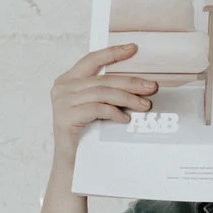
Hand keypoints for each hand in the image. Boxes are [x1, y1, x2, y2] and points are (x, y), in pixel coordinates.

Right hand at [50, 44, 153, 169]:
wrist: (71, 164)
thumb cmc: (86, 135)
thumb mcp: (95, 107)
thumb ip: (106, 92)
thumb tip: (138, 84)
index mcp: (68, 80)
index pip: (92, 60)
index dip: (113, 53)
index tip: (133, 48)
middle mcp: (62, 87)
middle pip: (102, 79)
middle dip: (130, 82)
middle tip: (151, 87)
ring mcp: (61, 102)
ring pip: (102, 93)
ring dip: (127, 98)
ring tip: (144, 105)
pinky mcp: (65, 117)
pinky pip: (96, 109)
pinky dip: (114, 112)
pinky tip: (125, 119)